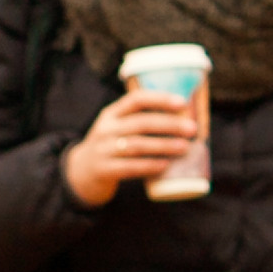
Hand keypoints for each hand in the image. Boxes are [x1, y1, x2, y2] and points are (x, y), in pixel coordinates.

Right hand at [63, 88, 199, 206]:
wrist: (81, 172)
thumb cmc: (111, 147)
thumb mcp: (116, 129)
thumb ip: (140, 121)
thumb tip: (185, 118)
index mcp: (111, 114)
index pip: (136, 100)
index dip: (160, 99)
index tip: (182, 103)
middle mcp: (105, 129)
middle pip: (140, 123)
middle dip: (169, 124)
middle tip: (192, 129)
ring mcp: (102, 150)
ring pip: (136, 145)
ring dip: (163, 145)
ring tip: (184, 147)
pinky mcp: (104, 170)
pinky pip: (130, 167)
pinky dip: (150, 165)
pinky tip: (165, 165)